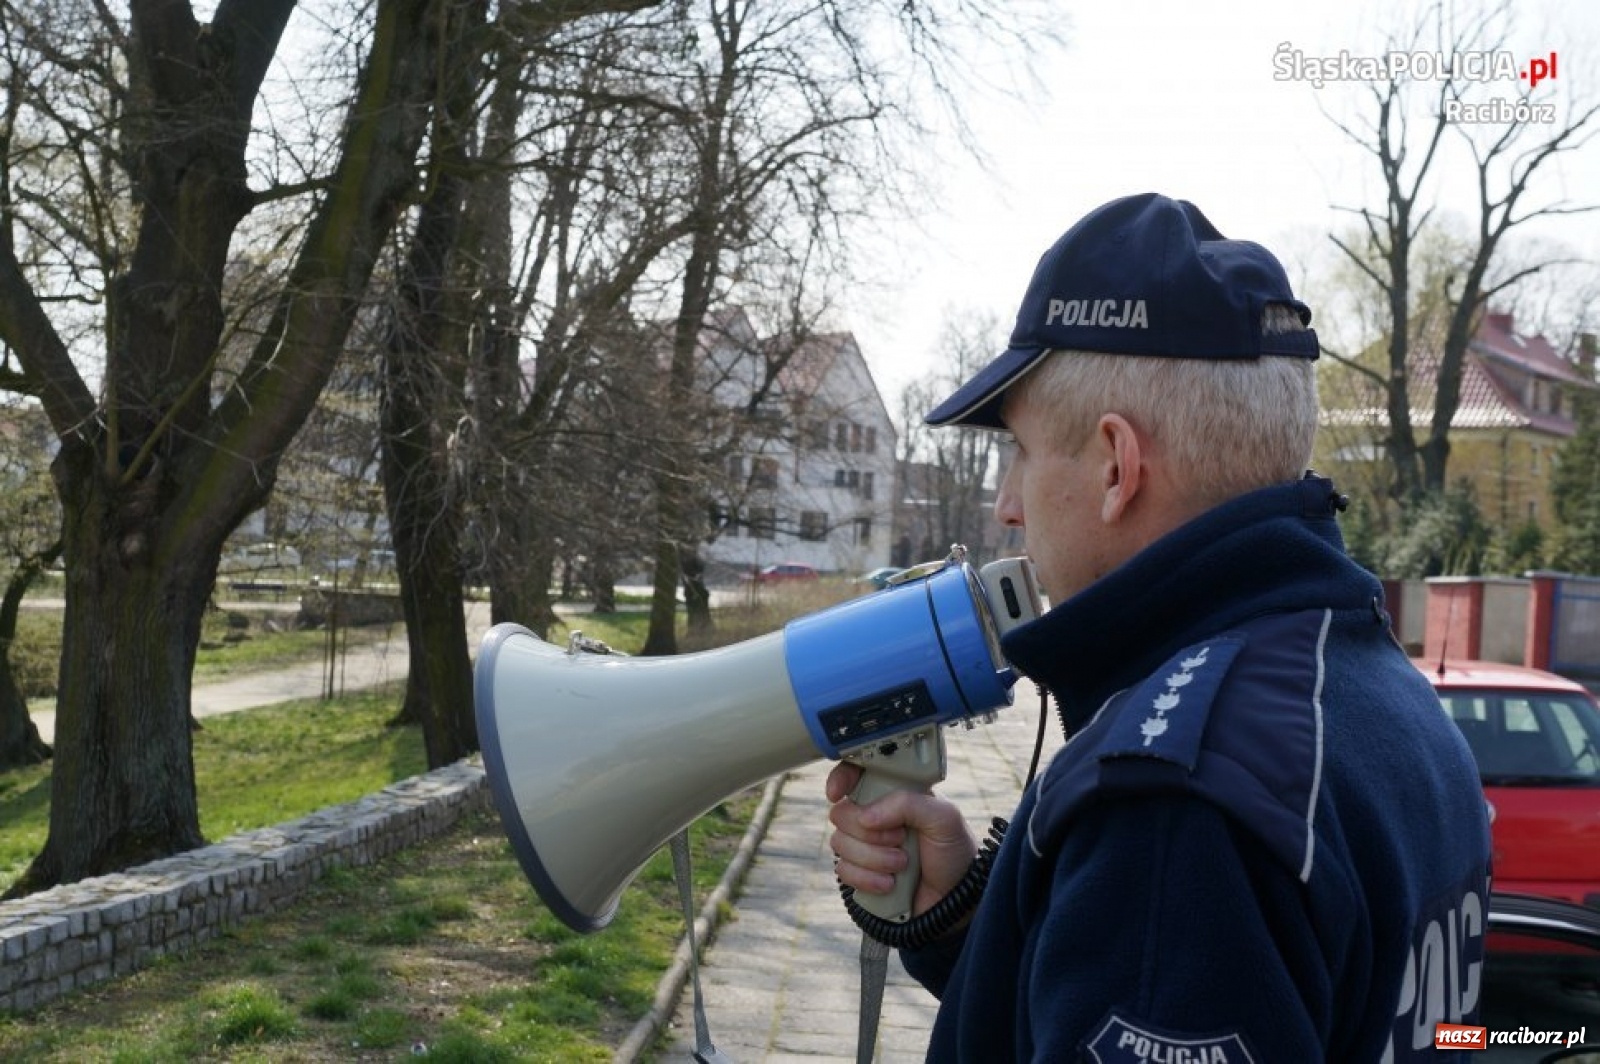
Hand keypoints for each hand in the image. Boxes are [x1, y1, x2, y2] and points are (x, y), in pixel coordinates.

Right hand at [826, 761, 977, 918]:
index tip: (836, 793)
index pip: (855, 775)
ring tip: (902, 864)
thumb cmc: (953, 851)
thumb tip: (866, 817)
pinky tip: (890, 883)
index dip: (840, 780)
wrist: (955, 898)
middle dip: (870, 832)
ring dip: (874, 858)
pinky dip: (868, 879)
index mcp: (892, 795)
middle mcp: (873, 817)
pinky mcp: (860, 874)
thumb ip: (907, 803)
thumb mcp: (943, 817)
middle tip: (900, 839)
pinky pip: (843, 871)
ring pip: (840, 844)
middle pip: (841, 814)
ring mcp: (864, 846)